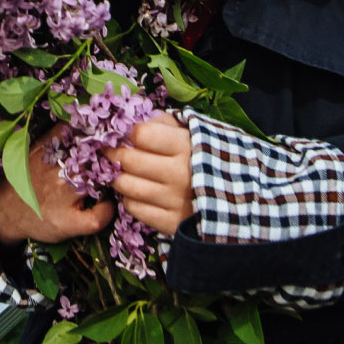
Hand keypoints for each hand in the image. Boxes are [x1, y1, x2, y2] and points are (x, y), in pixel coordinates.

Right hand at [0, 124, 116, 245]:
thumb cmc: (25, 179)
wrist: (5, 211)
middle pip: (94, 157)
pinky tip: (105, 206)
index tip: (104, 135)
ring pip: (100, 182)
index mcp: (49, 151)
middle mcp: (57, 171)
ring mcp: (64, 197)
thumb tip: (83, 120)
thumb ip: (56, 136)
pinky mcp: (68, 222)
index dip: (96, 132)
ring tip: (107, 182)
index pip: (80, 133)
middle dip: (106, 157)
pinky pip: (99, 216)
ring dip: (108, 181)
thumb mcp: (34, 150)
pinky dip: (107, 210)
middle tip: (112, 161)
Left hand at [105, 112, 193, 235]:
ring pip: (128, 186)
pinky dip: (128, 199)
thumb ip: (161, 122)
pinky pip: (135, 209)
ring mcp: (175, 200)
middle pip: (129, 160)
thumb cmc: (202, 157)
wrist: (235, 199)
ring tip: (119, 171)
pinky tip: (134, 192)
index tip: (119, 133)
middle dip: (113, 153)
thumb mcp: (189, 132)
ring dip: (117, 177)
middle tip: (108, 150)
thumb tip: (131, 121)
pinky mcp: (172, 223)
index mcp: (184, 146)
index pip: (141, 134)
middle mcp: (179, 174)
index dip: (125, 132)